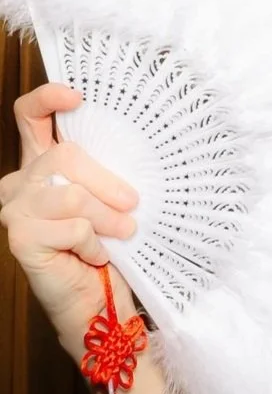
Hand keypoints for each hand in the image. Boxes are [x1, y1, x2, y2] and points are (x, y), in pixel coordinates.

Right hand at [0, 83, 138, 348]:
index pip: (30, 117)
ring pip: (73, 195)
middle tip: (132, 205)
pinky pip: (73, 226)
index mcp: (43, 164)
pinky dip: (95, 243)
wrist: (99, 297)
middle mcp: (21, 181)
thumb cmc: (109, 243)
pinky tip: (94, 255)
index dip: (48, 98)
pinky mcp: (19, 236)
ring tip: (122, 233)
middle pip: (66, 155)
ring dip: (108, 218)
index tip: (77, 96)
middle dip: (108, 182)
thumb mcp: (111, 197)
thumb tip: (135, 147)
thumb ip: (107, 169)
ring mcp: (15, 208)